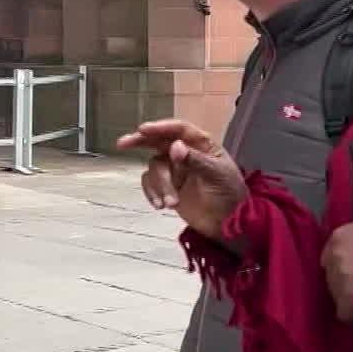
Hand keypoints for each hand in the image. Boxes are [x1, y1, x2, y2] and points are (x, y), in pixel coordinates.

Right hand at [116, 120, 248, 239]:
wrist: (228, 223)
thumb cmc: (229, 195)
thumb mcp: (216, 175)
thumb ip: (195, 160)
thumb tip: (174, 146)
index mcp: (202, 144)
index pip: (180, 130)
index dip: (161, 127)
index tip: (143, 130)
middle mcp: (185, 153)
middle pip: (159, 141)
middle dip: (140, 141)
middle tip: (123, 144)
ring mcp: (175, 170)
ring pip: (155, 167)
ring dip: (159, 185)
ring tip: (170, 203)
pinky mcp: (167, 187)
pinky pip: (151, 183)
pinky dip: (152, 193)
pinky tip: (160, 205)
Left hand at [322, 221, 352, 322]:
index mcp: (342, 236)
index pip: (331, 251)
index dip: (345, 262)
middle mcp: (336, 254)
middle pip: (332, 272)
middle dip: (346, 279)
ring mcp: (339, 277)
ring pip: (337, 293)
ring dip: (349, 296)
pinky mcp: (346, 299)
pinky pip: (344, 313)